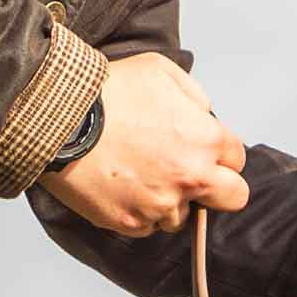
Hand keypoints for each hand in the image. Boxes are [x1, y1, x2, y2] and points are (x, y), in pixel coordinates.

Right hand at [41, 53, 248, 237]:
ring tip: (141, 175)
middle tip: (192, 175)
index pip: (237, 159)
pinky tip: (121, 186)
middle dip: (219, 187)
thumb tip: (203, 116)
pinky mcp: (132, 223)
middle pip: (233, 198)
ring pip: (184, 215)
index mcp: (204, 139)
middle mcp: (190, 177)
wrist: (58, 117)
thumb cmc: (107, 90)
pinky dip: (140, 211)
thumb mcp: (160, 70)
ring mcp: (162, 205)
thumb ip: (194, 96)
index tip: (202, 151)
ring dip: (171, 200)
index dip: (220, 154)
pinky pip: (149, 226)